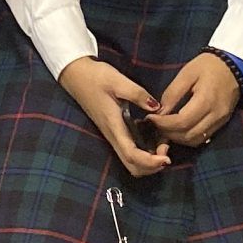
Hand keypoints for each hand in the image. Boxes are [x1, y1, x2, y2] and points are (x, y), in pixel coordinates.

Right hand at [58, 56, 170, 178]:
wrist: (76, 76)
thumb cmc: (95, 77)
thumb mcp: (117, 80)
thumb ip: (138, 94)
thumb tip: (157, 107)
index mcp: (114, 126)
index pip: (132, 155)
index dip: (150, 162)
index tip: (166, 158)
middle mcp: (113, 136)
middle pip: (132, 167)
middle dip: (152, 166)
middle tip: (166, 150)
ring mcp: (113, 136)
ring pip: (131, 162)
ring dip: (149, 161)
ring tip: (162, 144)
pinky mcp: (114, 132)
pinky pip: (130, 152)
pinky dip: (144, 153)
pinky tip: (153, 137)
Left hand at [150, 53, 242, 148]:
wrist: (234, 65)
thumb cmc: (208, 66)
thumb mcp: (187, 73)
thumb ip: (172, 93)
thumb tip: (159, 112)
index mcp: (206, 101)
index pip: (182, 122)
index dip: (163, 124)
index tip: (149, 119)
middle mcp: (215, 116)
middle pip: (188, 135)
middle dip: (168, 134)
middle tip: (154, 125)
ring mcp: (220, 122)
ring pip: (196, 140)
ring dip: (177, 139)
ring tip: (164, 128)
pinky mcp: (222, 123)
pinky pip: (203, 138)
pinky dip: (188, 137)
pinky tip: (177, 130)